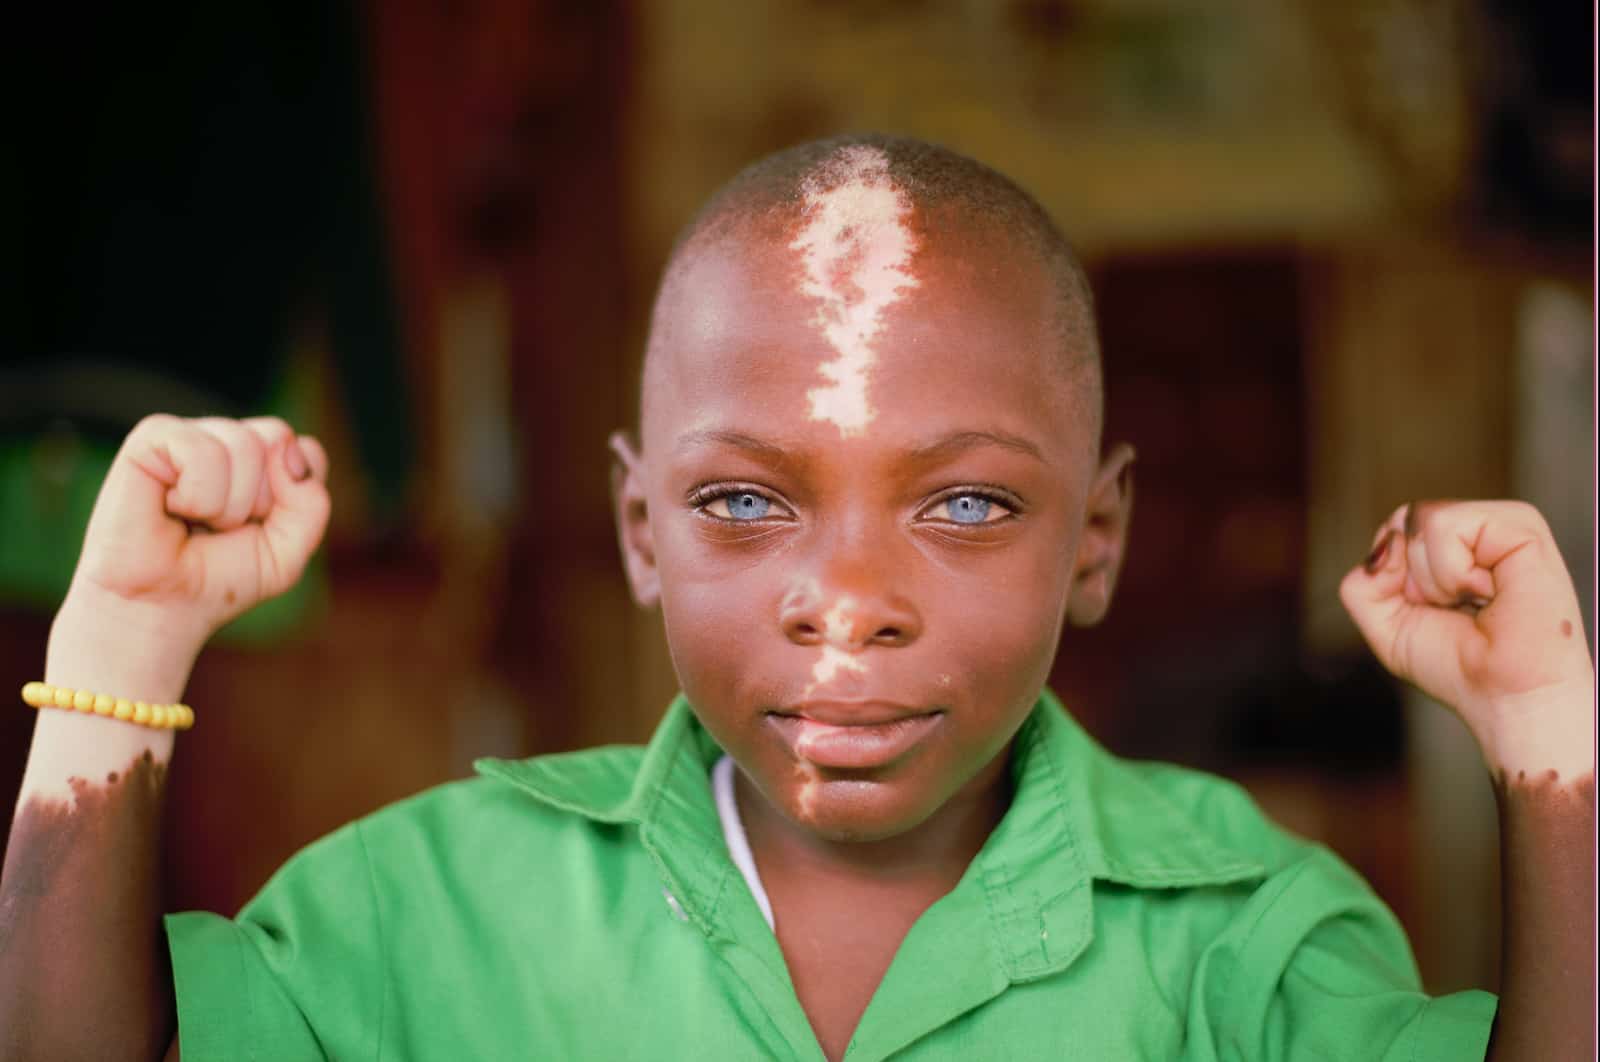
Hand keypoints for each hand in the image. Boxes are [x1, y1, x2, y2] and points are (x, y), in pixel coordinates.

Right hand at [67, 414, 330, 650]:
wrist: (160, 607)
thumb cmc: (220, 576)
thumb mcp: (288, 550)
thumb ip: (311, 502)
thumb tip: (285, 447)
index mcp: (262, 459)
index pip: (308, 451)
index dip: (293, 499)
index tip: (258, 528)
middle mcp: (226, 439)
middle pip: (277, 438)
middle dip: (260, 500)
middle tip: (221, 528)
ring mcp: (189, 435)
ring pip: (244, 444)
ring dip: (226, 504)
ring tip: (194, 521)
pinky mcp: (150, 439)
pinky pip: (201, 450)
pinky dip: (196, 494)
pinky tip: (170, 507)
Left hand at [1340, 500, 1592, 775]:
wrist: (1504, 696)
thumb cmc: (1458, 666)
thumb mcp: (1386, 624)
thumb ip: (1362, 582)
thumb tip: (1389, 538)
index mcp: (1451, 548)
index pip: (1394, 528)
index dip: (1393, 574)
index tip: (1432, 610)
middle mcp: (1477, 531)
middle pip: (1403, 519)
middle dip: (1412, 578)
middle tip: (1456, 609)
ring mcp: (1501, 524)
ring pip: (1422, 519)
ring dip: (1436, 578)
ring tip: (1478, 602)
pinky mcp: (1522, 525)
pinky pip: (1448, 524)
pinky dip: (1455, 570)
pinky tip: (1491, 592)